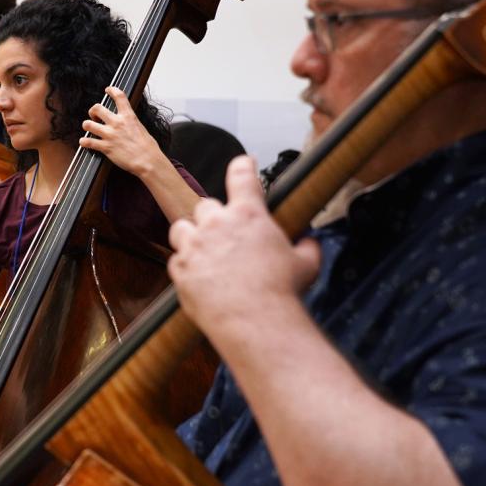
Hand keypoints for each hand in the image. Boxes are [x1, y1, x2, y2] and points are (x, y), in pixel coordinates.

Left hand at [80, 87, 162, 176]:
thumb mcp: (141, 128)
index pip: (119, 96)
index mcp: (128, 116)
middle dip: (93, 111)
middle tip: (95, 116)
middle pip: (97, 108)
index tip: (108, 89)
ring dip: (87, 125)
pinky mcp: (105, 147)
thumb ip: (131, 123)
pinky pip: (88, 142)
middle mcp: (117, 123)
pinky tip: (84, 142)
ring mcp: (110, 135)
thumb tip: (128, 123)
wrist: (147, 160)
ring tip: (90, 128)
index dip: (112, 90)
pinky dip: (84, 142)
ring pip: (88, 124)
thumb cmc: (148, 147)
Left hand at [168, 156, 320, 336]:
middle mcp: (218, 223)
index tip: (242, 164)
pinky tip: (199, 277)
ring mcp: (195, 245)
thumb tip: (310, 242)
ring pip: (182, 227)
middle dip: (215, 217)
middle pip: (206, 205)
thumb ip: (307, 246)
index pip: (242, 175)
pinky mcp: (180, 269)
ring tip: (203, 251)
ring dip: (192, 235)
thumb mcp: (306, 264)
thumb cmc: (280, 292)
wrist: (253, 321)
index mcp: (249, 214)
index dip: (242, 166)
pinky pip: (176, 259)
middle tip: (225, 234)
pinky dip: (185, 265)